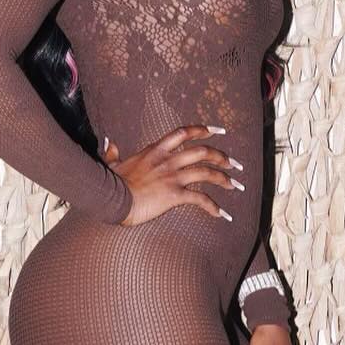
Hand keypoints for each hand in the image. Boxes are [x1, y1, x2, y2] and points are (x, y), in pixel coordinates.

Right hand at [101, 127, 244, 225]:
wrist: (113, 199)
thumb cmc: (111, 183)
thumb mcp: (112, 164)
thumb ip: (113, 152)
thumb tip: (110, 142)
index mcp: (156, 150)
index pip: (184, 133)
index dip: (203, 130)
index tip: (219, 131)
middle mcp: (168, 160)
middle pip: (203, 151)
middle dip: (222, 157)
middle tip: (234, 164)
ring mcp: (173, 177)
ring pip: (206, 172)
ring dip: (224, 178)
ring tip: (234, 185)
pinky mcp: (175, 195)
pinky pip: (200, 199)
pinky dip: (214, 207)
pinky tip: (222, 214)